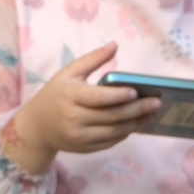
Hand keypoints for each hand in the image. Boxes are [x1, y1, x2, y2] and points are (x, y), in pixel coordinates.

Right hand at [1, 43, 160, 174]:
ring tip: (152, 113)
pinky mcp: (85, 148)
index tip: (135, 91)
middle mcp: (74, 118)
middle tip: (156, 103)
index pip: (98, 98)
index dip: (117, 96)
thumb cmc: (55, 95)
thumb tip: (115, 45)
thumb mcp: (68, 73)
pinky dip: (125, 133)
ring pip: (115, 131)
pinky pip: (111, 142)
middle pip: (111, 116)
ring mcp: (80, 136)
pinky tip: (136, 123)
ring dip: (136, 123)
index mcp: (70, 96)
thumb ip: (92, 60)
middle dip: (137, 109)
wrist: (37, 127)